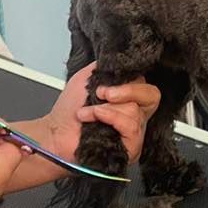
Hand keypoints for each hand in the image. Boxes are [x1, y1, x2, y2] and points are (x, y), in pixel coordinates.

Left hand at [40, 63, 160, 164]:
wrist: (56, 132)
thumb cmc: (69, 110)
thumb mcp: (87, 77)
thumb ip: (106, 66)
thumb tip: (121, 60)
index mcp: (128, 97)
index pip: (146, 84)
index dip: (130, 82)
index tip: (105, 85)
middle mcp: (135, 114)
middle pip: (151, 96)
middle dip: (126, 91)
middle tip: (102, 94)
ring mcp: (134, 131)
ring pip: (134, 111)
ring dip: (106, 109)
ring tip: (88, 113)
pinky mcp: (131, 147)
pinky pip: (131, 128)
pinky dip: (112, 119)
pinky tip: (96, 119)